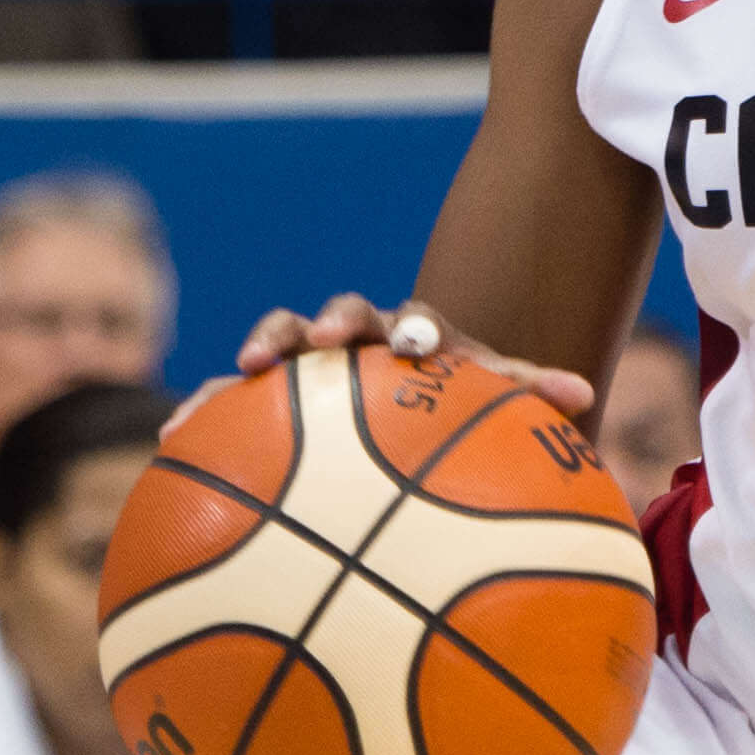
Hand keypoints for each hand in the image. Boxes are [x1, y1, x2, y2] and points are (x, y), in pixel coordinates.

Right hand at [231, 294, 594, 414]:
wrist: (408, 418)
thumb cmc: (455, 415)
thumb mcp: (493, 409)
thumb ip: (527, 398)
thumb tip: (582, 395)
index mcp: (416, 339)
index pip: (416, 322)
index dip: (412, 328)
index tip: (413, 345)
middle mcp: (360, 340)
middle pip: (342, 315)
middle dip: (330, 319)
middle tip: (322, 336)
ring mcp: (309, 363)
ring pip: (280, 342)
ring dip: (263, 348)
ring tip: (242, 370)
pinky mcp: (264, 396)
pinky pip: (228, 399)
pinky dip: (204, 411)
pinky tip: (171, 438)